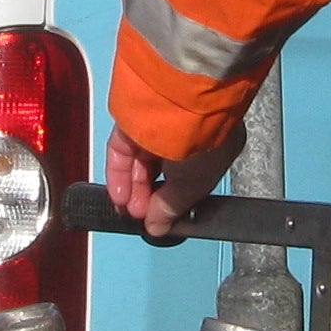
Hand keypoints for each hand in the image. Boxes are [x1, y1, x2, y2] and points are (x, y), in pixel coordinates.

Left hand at [103, 123, 243, 240]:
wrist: (179, 103)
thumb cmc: (200, 141)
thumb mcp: (194, 184)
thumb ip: (172, 208)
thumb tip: (157, 227)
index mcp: (211, 145)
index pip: (189, 177)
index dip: (173, 200)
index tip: (161, 220)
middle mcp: (184, 132)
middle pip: (161, 170)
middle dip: (149, 197)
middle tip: (142, 216)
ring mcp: (156, 124)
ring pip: (140, 162)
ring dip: (134, 189)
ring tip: (130, 210)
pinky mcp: (131, 118)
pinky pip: (123, 150)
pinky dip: (119, 173)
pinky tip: (119, 195)